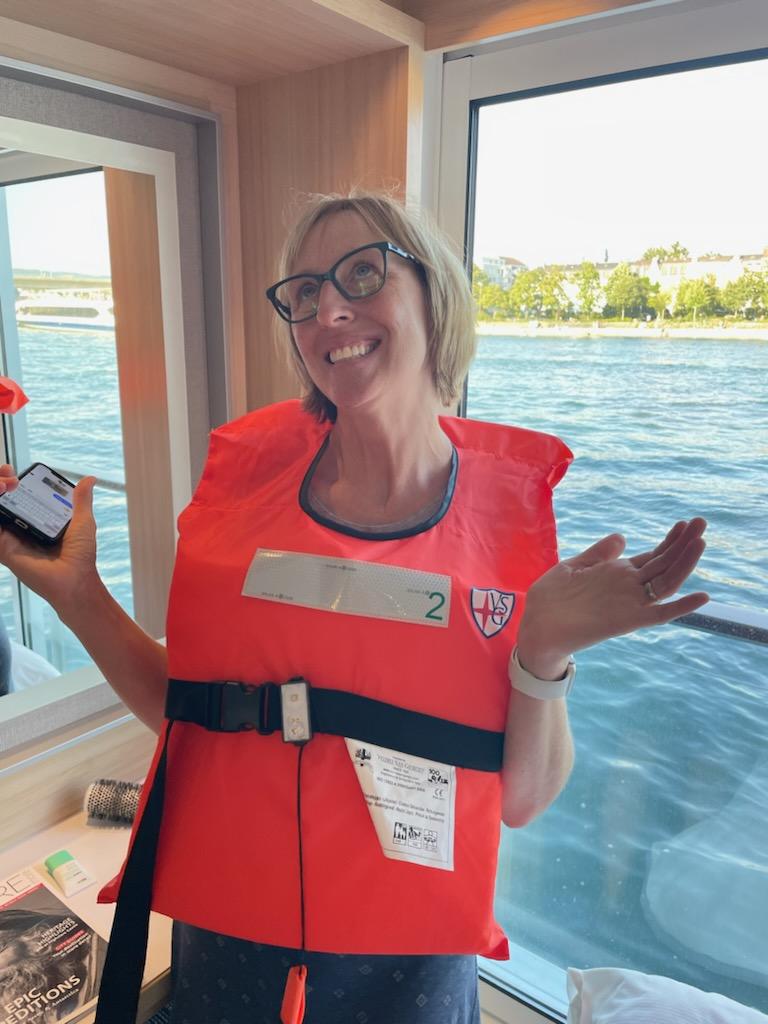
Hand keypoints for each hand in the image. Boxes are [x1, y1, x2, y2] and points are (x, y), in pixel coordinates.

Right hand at [0, 468, 100, 614]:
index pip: (15, 495)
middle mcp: (20, 528)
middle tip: (8, 474)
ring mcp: (10, 538)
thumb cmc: (80, 555)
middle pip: (1, 500)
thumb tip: (89, 479)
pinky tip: (0, 497)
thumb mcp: (82, 521)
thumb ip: (81, 500)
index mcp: (35, 520)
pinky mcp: (5, 548)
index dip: (8, 481)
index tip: (11, 471)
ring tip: (4, 484)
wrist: (75, 579)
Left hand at [518, 518, 708, 667]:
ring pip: (666, 582)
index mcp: (617, 574)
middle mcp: (628, 588)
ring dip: (685, 563)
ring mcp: (629, 603)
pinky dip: (680, 607)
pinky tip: (702, 597)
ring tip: (701, 542)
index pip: (652, 556)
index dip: (669, 541)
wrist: (536, 627)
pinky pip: (658, 615)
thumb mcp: (573, 566)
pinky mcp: (626, 621)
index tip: (683, 523)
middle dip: (683, 543)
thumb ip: (599, 554)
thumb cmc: (551, 599)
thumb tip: (622, 536)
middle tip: (701, 522)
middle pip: (664, 563)